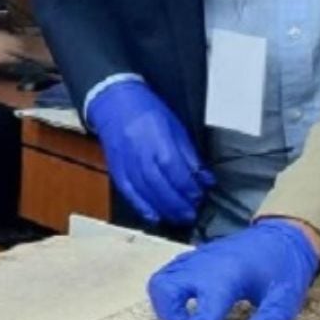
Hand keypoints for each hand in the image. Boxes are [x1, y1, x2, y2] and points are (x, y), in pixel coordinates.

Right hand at [85, 80, 212, 224]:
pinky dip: (142, 207)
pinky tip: (154, 216)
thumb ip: (189, 154)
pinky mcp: (116, 170)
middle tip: (192, 212)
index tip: (200, 194)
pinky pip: (128, 192)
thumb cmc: (146, 110)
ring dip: (164, 208)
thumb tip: (204, 177)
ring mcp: (126, 163)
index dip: (189, 186)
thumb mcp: (175, 125)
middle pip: (160, 185)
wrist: (114, 101)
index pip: (175, 170)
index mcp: (157, 139)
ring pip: (145, 192)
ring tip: (179, 217)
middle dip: (178, 203)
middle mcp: (140, 153)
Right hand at [146, 218, 319, 319]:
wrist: (281, 235)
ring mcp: (195, 259)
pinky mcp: (192, 258)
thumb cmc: (285, 268)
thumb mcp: (286, 297)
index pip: (203, 314)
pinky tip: (189, 303)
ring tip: (189, 319)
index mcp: (228, 278)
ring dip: (166, 306)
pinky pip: (167, 275)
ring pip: (159, 282)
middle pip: (164, 290)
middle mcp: (203, 266)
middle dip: (170, 318)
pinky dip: (169, 294)